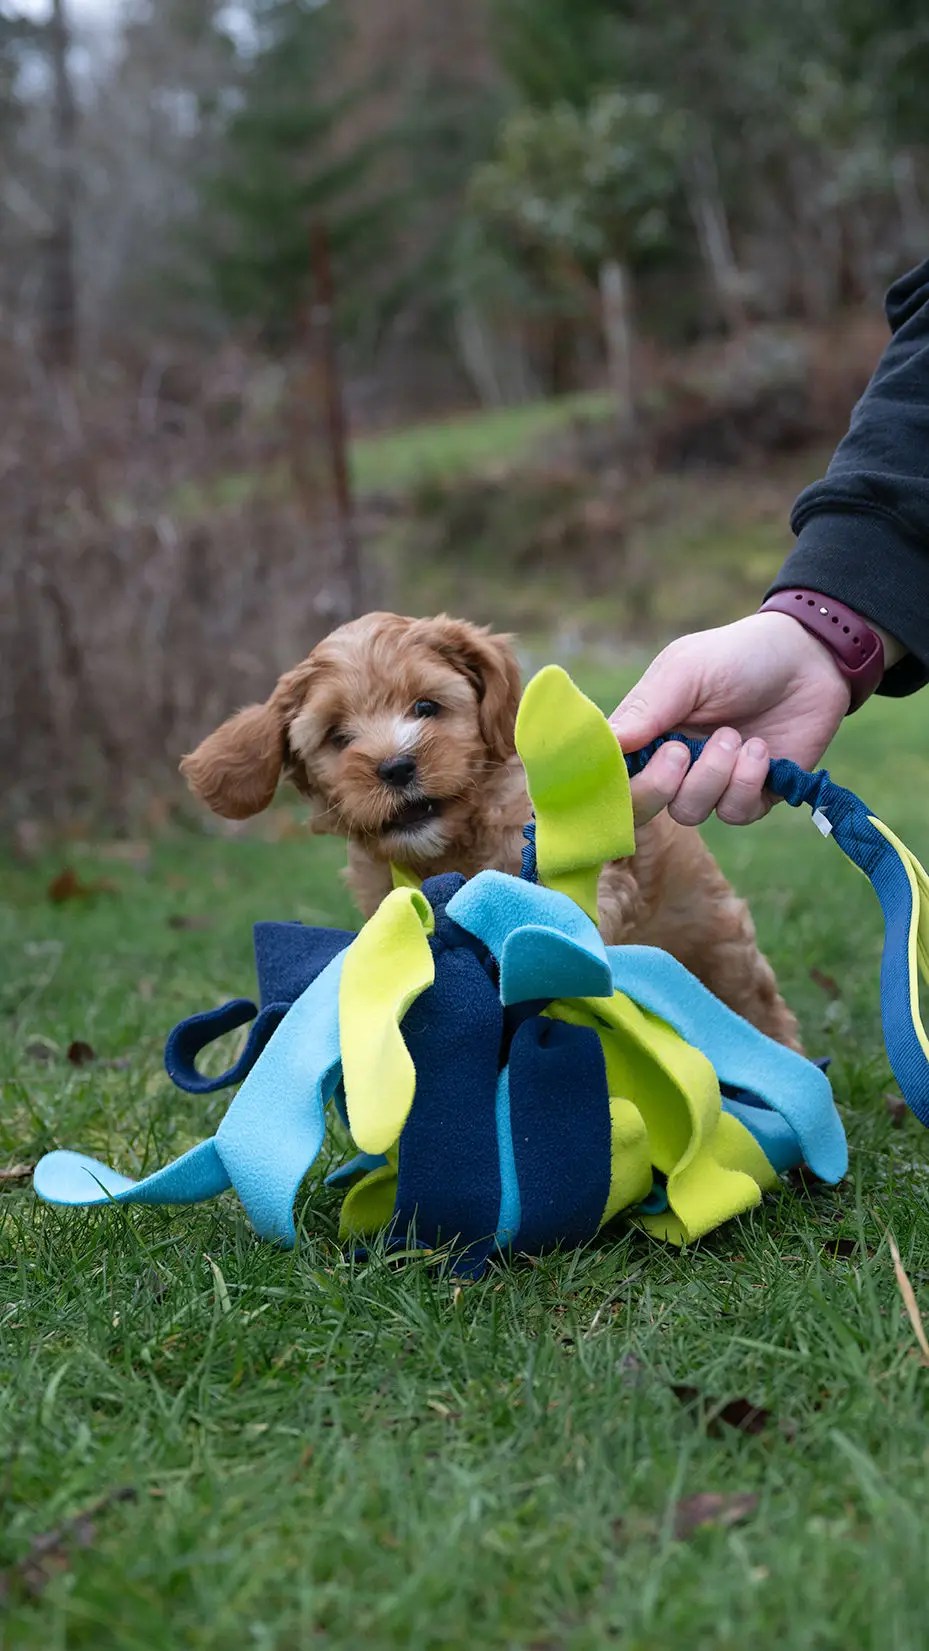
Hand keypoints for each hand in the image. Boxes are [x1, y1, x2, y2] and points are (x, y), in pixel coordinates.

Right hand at [610, 612, 851, 825]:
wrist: (810, 657)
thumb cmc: (738, 655)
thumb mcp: (685, 670)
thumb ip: (645, 710)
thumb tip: (606, 745)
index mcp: (646, 732)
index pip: (613, 774)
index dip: (616, 781)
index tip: (637, 758)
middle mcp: (673, 764)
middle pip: (643, 807)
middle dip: (659, 787)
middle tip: (682, 752)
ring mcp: (712, 783)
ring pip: (689, 812)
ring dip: (713, 777)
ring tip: (735, 736)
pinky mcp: (753, 795)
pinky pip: (735, 813)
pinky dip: (746, 783)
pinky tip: (761, 750)